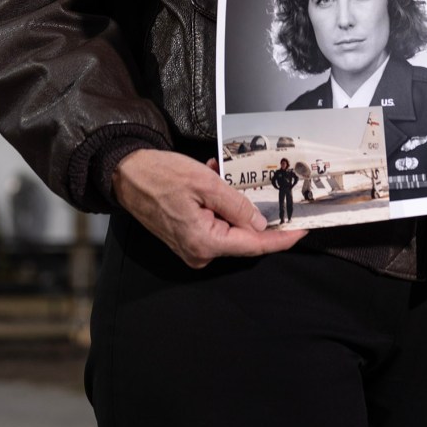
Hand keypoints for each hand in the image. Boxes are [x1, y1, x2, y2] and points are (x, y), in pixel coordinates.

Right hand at [110, 150, 305, 267]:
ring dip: (230, 202)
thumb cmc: (159, 175)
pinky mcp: (186, 238)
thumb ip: (235, 204)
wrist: (125, 173)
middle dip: (250, 210)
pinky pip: (213, 224)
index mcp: (204, 243)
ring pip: (227, 227)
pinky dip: (217, 204)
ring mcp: (191, 248)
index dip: (280, 239)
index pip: (253, 245)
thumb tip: (259, 222)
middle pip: (241, 237)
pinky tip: (211, 180)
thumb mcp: (204, 183)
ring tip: (218, 175)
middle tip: (254, 182)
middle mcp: (198, 253)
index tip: (301, 231)